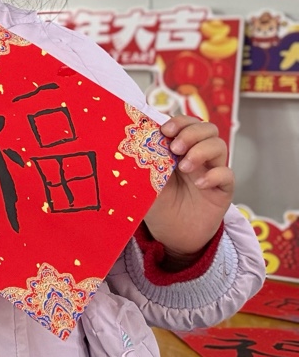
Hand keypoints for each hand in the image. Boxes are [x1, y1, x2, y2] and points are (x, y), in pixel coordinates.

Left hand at [143, 115, 232, 258]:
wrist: (172, 235)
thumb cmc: (158, 205)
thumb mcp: (144, 182)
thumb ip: (143, 164)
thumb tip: (129, 145)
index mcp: (177, 150)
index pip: (185, 124)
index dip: (179, 122)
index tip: (165, 130)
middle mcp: (197, 156)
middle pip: (207, 129)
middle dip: (192, 132)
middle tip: (176, 148)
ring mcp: (211, 170)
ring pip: (219, 145)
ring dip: (202, 151)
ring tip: (184, 168)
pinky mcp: (223, 189)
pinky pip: (228, 174)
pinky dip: (215, 175)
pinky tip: (199, 185)